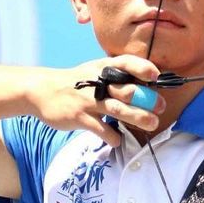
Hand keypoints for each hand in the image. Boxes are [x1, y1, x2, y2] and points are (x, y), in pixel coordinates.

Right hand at [29, 55, 164, 146]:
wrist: (42, 90)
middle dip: (148, 100)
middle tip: (161, 108)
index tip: (156, 76)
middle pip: (128, 91)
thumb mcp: (95, 71)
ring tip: (152, 124)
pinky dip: (113, 136)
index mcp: (102, 68)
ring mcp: (88, 101)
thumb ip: (117, 77)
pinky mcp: (80, 118)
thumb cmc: (77, 82)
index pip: (126, 63)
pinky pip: (101, 129)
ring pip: (118, 110)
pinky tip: (118, 139)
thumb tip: (148, 86)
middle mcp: (97, 83)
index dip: (142, 68)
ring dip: (138, 118)